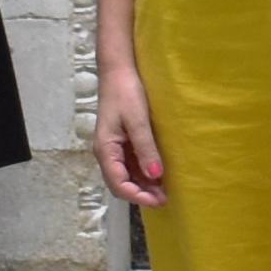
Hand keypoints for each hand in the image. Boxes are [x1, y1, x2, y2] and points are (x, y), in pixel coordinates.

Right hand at [94, 50, 167, 209]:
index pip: (118, 183)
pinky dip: (142, 173)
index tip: (158, 201)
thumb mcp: (138, 120)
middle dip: (141, 194)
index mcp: (105, 149)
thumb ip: (146, 149)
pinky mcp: (121, 142)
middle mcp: (107, 153)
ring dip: (142, 185)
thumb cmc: (126, 92)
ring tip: (164, 191)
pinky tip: (157, 175)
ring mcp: (113, 148)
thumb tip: (155, 176)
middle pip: (120, 183)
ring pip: (126, 175)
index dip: (137, 196)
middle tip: (165, 199)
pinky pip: (130, 164)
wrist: (119, 70)